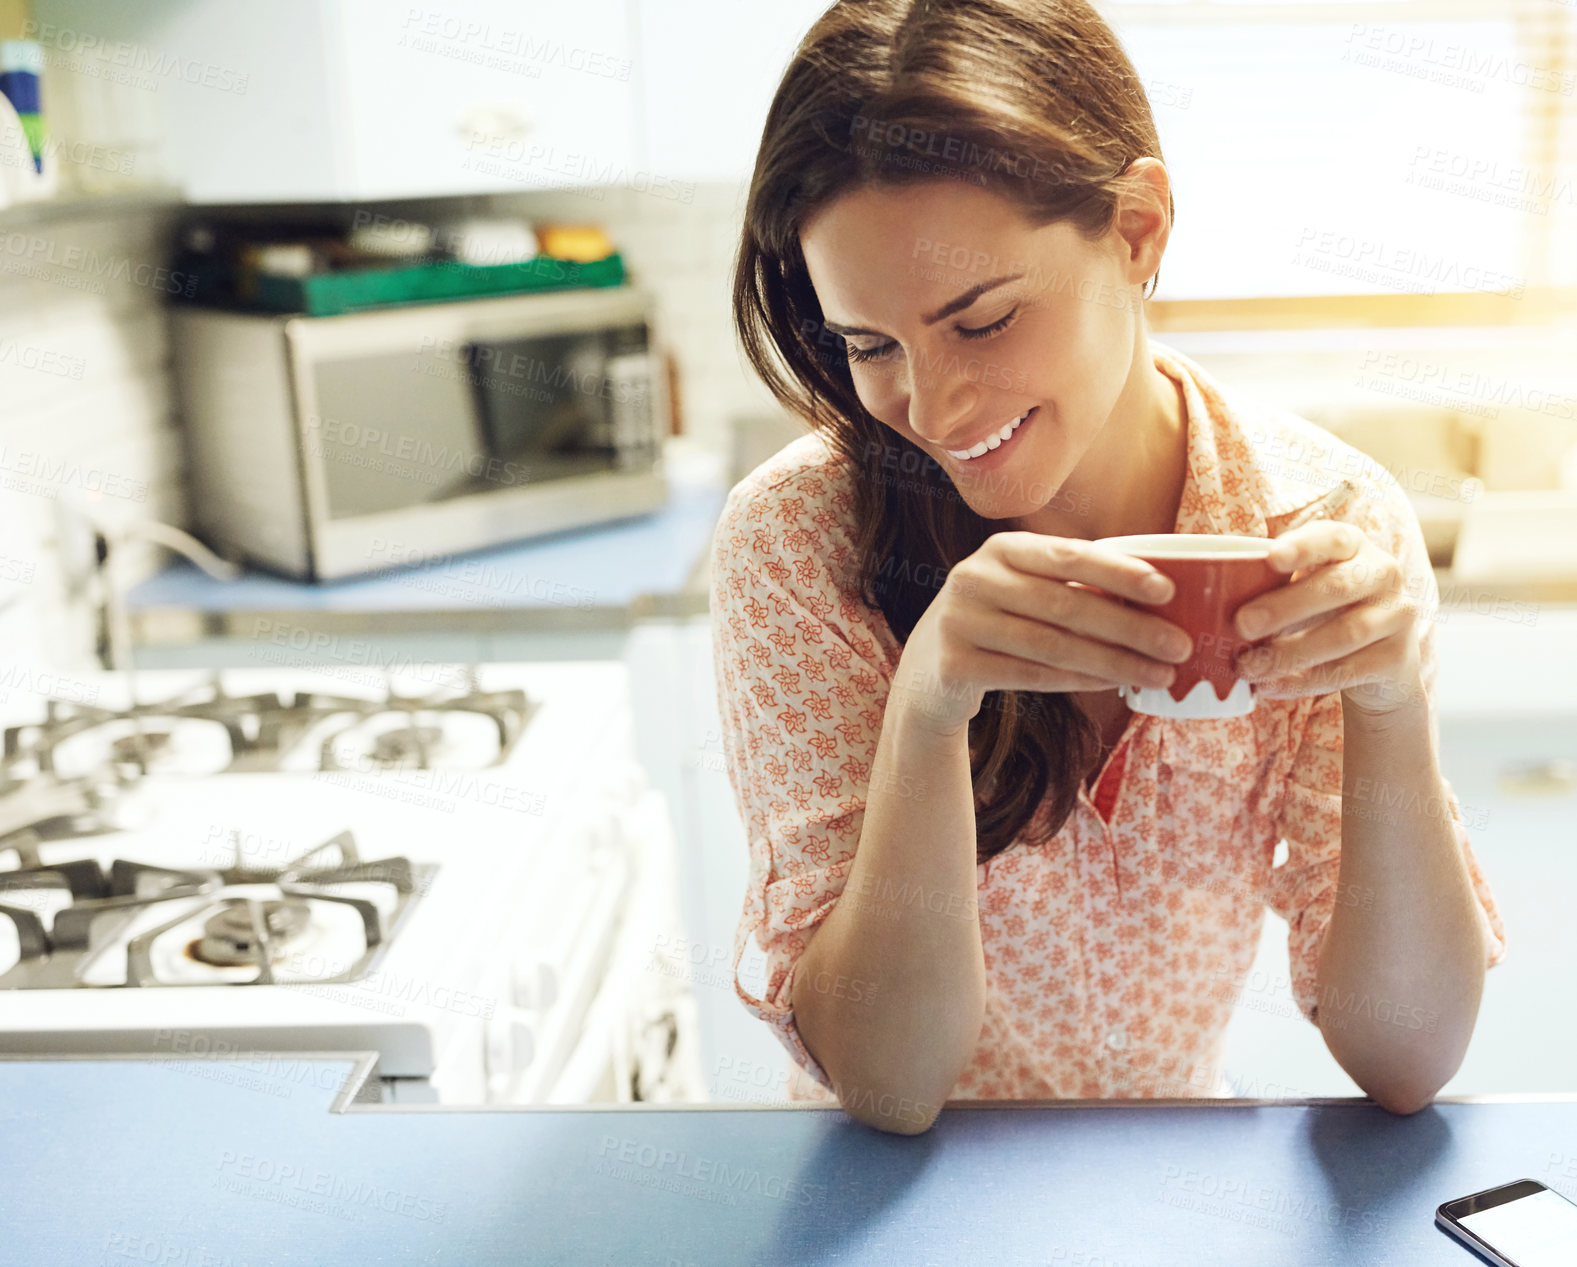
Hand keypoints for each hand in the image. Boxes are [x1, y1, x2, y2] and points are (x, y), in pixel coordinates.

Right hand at [890, 533, 1195, 736]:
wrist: (928, 674)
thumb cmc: (999, 626)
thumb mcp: (1024, 591)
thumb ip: (1072, 585)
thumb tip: (1159, 598)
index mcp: (1001, 549)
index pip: (1069, 555)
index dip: (1120, 572)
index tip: (1167, 591)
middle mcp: (975, 577)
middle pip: (1066, 604)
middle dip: (1131, 628)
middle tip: (1179, 647)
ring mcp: (959, 620)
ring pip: (1053, 644)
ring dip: (1114, 662)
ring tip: (1159, 675)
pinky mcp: (953, 664)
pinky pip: (1029, 675)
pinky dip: (1077, 681)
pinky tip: (1112, 685)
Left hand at [1230, 521, 1423, 715]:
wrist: (1381, 663)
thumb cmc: (1324, 612)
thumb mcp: (1304, 587)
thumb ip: (1271, 583)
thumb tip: (1209, 600)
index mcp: (1354, 546)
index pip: (1333, 537)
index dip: (1303, 546)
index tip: (1270, 558)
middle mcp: (1384, 574)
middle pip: (1338, 587)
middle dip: (1286, 607)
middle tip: (1241, 624)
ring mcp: (1397, 616)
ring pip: (1345, 634)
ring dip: (1290, 652)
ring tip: (1248, 666)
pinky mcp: (1397, 658)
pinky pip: (1348, 671)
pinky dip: (1304, 681)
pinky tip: (1270, 687)